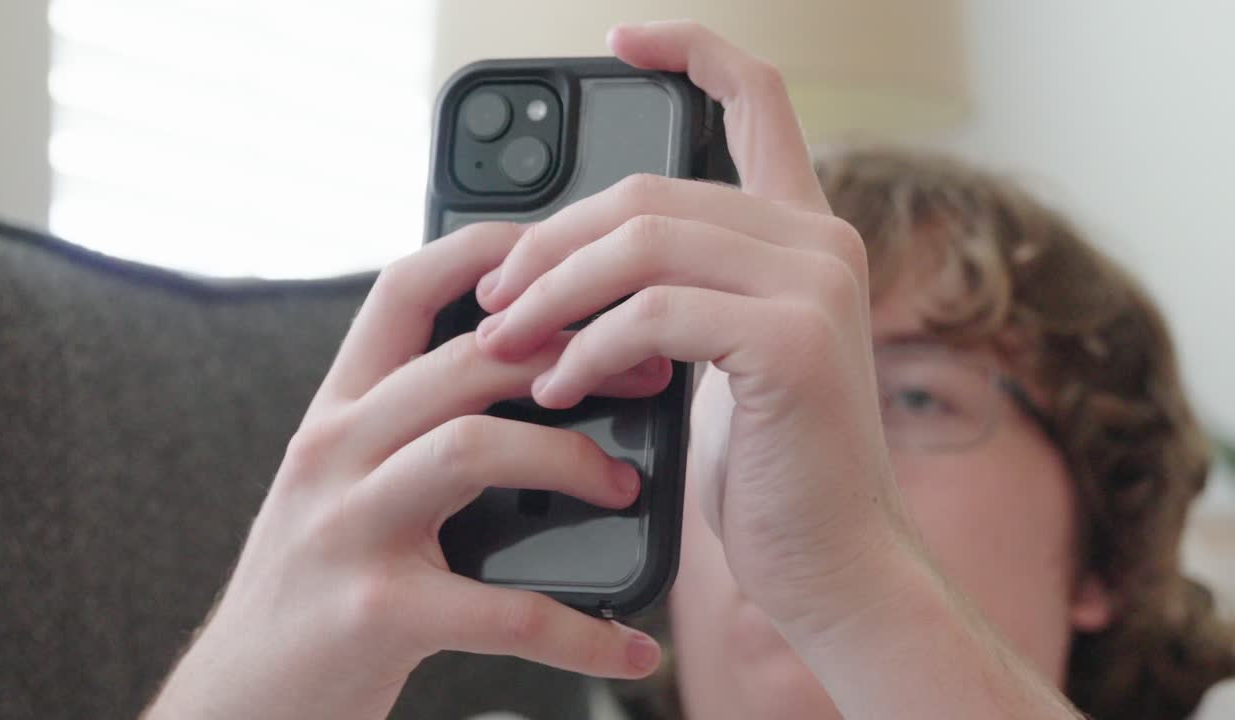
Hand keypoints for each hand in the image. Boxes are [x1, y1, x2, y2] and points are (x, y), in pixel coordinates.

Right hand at [144, 223, 664, 719]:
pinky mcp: (374, 613)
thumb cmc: (316, 587)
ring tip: (623, 487)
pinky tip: (627, 643)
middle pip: (464, 359)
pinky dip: (580, 629)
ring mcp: (348, 528)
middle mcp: (333, 451)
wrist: (239, 699)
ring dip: (571, 460)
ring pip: (473, 447)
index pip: (404, 290)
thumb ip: (408, 426)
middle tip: (647, 374)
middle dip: (572, 356)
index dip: (488, 253)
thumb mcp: (342, 483)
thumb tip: (528, 380)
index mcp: (336, 412)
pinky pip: (502, 608)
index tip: (569, 252)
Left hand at [473, 21, 910, 633]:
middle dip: (552, 240)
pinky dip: (588, 348)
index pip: (757, 102)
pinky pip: (654, 313)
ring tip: (505, 341)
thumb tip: (561, 271)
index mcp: (800, 234)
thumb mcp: (712, 361)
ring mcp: (815, 283)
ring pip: (643, 241)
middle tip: (494, 293)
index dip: (689, 53)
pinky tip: (558, 386)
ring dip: (554, 291)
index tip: (621, 42)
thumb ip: (669, 296)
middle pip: (650, 188)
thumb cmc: (766, 468)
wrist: (832, 562)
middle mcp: (818, 240)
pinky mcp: (793, 341)